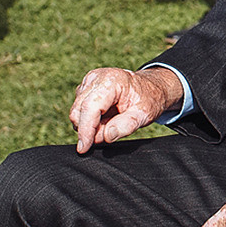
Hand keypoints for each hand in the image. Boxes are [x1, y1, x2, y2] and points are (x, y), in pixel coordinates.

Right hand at [67, 64, 183, 148]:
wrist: (148, 88)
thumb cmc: (147, 99)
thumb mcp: (145, 114)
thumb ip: (126, 125)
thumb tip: (106, 136)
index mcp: (111, 81)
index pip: (90, 107)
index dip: (85, 130)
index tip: (83, 148)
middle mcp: (95, 78)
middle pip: (78, 111)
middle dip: (88, 130)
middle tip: (108, 134)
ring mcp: (87, 82)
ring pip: (77, 112)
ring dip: (89, 125)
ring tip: (111, 123)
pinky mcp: (84, 89)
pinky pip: (79, 111)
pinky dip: (89, 120)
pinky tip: (105, 118)